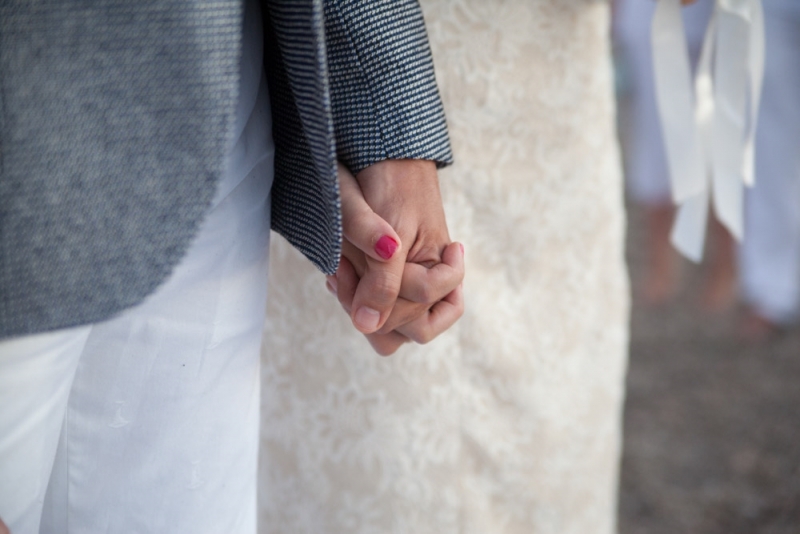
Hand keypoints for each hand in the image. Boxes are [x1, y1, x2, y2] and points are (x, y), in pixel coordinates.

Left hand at [331, 161, 464, 354]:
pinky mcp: (385, 278)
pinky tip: (340, 269)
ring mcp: (408, 283)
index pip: (420, 321)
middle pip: (406, 331)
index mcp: (443, 272)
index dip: (388, 298)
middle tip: (348, 266)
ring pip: (388, 327)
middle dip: (372, 303)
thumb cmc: (391, 184)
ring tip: (342, 269)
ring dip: (359, 303)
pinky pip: (373, 308)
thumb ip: (383, 282)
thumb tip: (366, 326)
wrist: (381, 151)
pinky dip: (353, 295)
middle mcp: (430, 284)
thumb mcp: (389, 233)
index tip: (373, 257)